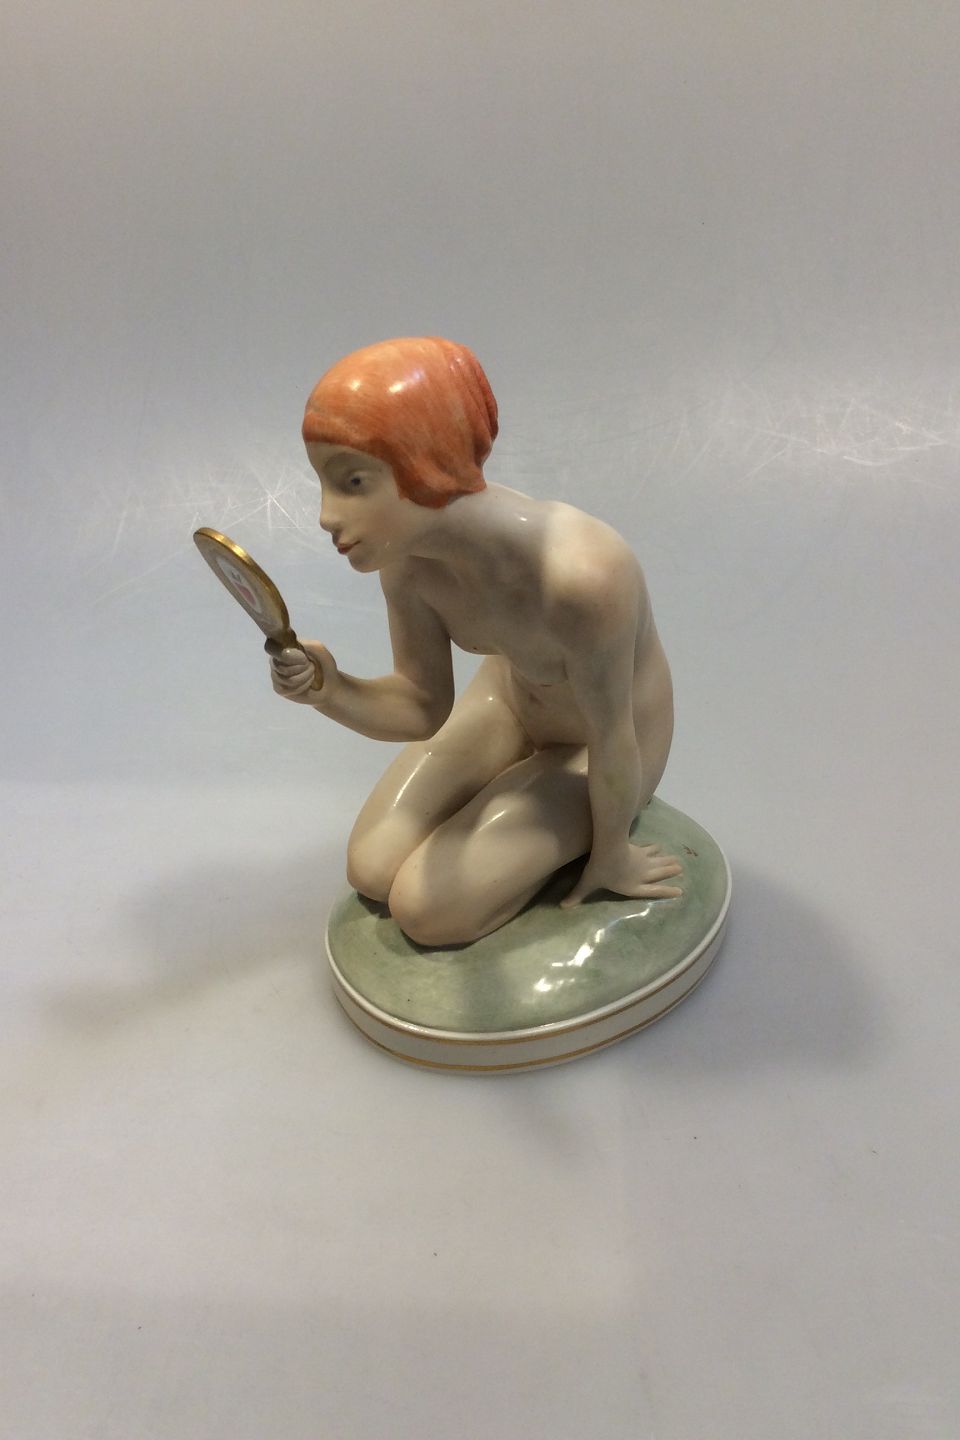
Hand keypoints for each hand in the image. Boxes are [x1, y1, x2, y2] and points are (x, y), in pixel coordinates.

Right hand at [270, 642, 336, 704]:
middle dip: (302, 667)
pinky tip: (306, 685)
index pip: (271, 647)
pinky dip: (302, 686)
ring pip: (286, 678)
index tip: (303, 659)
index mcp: (284, 647)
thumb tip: (288, 650)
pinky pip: (287, 689)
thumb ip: (305, 644)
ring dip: (304, 677)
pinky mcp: (279, 688)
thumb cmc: (325, 666)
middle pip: (280, 665)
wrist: (330, 687)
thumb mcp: (319, 649)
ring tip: (312, 675)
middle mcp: (277, 660)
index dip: (286, 655)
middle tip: (311, 666)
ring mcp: (276, 675)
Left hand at [561, 841, 682, 908]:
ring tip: (677, 861)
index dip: (666, 892)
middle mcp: (643, 875)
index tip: (680, 890)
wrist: (609, 848)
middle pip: (660, 874)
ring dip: (668, 861)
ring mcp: (644, 861)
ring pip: (659, 861)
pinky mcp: (640, 849)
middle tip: (681, 868)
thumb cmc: (601, 870)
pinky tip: (659, 846)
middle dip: (670, 872)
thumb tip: (563, 907)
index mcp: (633, 887)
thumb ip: (577, 895)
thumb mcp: (588, 884)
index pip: (653, 891)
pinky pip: (651, 849)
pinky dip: (656, 848)